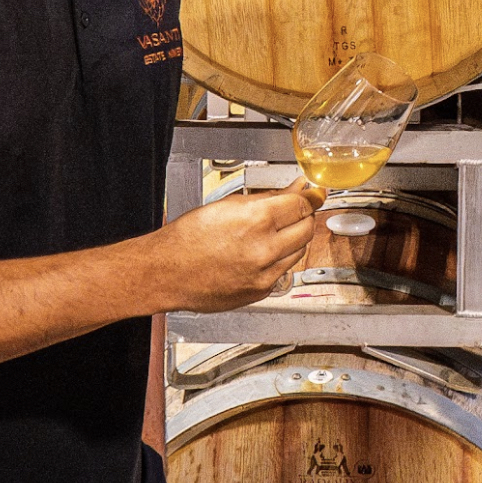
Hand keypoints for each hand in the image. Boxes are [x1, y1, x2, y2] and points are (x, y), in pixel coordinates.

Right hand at [152, 179, 317, 312]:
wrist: (167, 272)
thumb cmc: (187, 239)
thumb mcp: (226, 205)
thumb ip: (264, 198)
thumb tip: (290, 191)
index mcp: (255, 220)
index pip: (301, 206)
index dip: (310, 197)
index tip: (314, 194)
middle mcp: (264, 249)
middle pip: (306, 229)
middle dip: (304, 217)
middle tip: (296, 210)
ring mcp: (265, 274)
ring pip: (299, 252)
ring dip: (294, 239)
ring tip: (275, 232)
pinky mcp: (261, 291)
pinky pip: (284, 271)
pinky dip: (280, 259)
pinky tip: (263, 252)